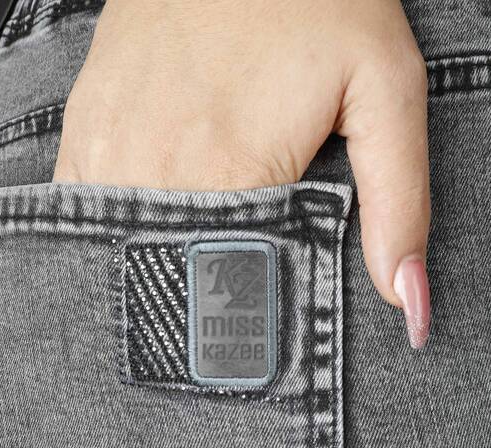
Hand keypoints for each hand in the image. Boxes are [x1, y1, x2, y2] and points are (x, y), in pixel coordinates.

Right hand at [54, 0, 430, 347]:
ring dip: (159, 263)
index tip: (261, 312)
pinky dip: (118, 229)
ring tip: (195, 246)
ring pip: (125, 251)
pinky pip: (85, 209)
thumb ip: (400, 204)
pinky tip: (154, 215)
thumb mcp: (385, 89)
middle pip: (174, 278)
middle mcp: (151, 168)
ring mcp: (105, 146)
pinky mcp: (83, 126)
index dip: (249, 310)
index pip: (225, 295)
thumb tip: (409, 302)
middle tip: (231, 281)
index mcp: (226, 172)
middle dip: (204, 296)